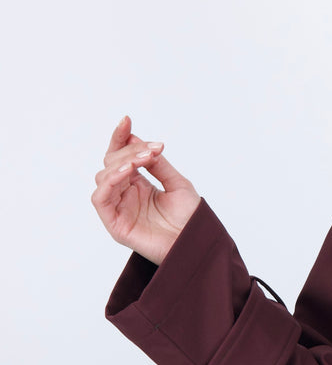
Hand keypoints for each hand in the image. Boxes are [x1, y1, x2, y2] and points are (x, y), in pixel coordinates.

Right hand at [91, 115, 200, 265]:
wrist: (198, 245)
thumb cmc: (191, 219)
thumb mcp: (178, 183)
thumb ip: (157, 164)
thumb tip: (139, 141)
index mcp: (138, 184)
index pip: (120, 156)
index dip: (120, 137)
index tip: (127, 120)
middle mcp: (125, 195)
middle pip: (111, 163)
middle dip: (130, 150)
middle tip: (153, 150)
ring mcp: (119, 209)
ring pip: (103, 177)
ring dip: (122, 163)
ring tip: (144, 159)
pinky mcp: (115, 225)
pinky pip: (100, 199)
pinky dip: (110, 182)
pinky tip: (128, 172)